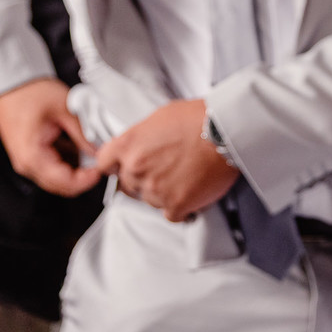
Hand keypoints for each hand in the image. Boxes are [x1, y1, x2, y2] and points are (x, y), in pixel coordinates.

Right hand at [0, 78, 101, 196]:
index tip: (103, 167)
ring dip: (78, 166)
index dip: (88, 180)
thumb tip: (102, 150)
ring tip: (92, 147)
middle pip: (62, 184)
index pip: (65, 183)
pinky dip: (70, 158)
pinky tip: (80, 144)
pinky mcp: (32, 154)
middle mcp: (27, 164)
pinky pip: (54, 165)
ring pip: (59, 176)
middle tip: (102, 158)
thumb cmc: (29, 93)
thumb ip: (85, 133)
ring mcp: (28, 160)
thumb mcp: (65, 109)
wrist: (9, 84)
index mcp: (32, 157)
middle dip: (85, 175)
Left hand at [96, 99, 239, 222]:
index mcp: (128, 145)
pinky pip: (171, 214)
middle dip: (144, 179)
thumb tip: (140, 146)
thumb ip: (141, 136)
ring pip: (150, 200)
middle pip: (128, 185)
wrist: (226, 131)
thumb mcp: (160, 116)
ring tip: (186, 176)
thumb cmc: (198, 118)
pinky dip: (182, 206)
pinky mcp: (175, 205)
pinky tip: (193, 192)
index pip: (105, 164)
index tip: (128, 165)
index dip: (118, 165)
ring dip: (164, 193)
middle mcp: (135, 170)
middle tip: (166, 169)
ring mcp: (154, 190)